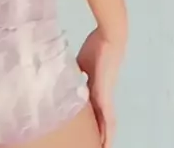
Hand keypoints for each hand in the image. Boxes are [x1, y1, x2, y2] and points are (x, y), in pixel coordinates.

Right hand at [76, 27, 123, 147]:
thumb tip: (64, 77)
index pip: (92, 110)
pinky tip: (105, 144)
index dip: (90, 121)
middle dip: (97, 134)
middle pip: (100, 120)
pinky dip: (106, 133)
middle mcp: (102, 95)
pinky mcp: (106, 96)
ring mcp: (105, 97)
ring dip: (103, 137)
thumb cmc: (98, 45)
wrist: (109, 38)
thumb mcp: (82, 62)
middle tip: (93, 145)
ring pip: (105, 124)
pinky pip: (107, 120)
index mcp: (95, 88)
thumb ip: (75, 72)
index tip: (86, 131)